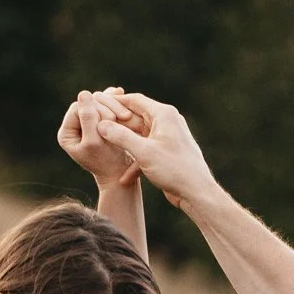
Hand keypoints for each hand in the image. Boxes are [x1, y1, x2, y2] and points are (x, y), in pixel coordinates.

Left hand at [57, 87, 141, 187]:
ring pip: (97, 101)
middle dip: (106, 107)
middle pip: (87, 103)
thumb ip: (87, 119)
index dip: (94, 109)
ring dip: (112, 104)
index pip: (77, 108)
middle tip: (123, 117)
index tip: (112, 119)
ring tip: (125, 114)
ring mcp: (87, 123)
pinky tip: (121, 94)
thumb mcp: (95, 142)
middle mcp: (74, 127)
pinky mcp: (99, 121)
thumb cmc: (108, 162)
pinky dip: (114, 102)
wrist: (121, 174)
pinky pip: (105, 104)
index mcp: (67, 134)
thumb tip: (83, 93)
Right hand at [95, 93, 219, 211]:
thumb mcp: (143, 152)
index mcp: (164, 114)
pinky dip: (136, 162)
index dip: (114, 103)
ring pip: (139, 136)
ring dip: (124, 146)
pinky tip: (124, 178)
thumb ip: (120, 136)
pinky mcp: (167, 153)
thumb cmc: (174, 169)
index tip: (96, 108)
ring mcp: (167, 137)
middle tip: (96, 131)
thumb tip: (101, 124)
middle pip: (135, 118)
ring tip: (106, 151)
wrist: (197, 192)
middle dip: (116, 126)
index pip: (134, 100)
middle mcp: (167, 122)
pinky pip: (146, 151)